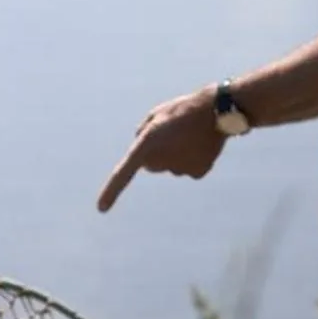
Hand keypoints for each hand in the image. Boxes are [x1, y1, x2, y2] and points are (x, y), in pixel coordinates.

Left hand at [97, 85, 229, 211]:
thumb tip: (140, 149)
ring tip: (188, 136)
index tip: (101, 209)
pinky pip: (188, 169)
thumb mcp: (155, 115)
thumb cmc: (182, 109)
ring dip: (176, 154)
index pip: (125, 171)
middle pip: (151, 165)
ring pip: (171, 167)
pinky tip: (201, 145)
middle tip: (171, 135)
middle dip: (156, 153)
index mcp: (147, 144)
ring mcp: (179, 169)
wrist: (216, 110)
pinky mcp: (196, 173)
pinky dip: (193, 159)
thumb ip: (143, 132)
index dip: (111, 190)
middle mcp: (161, 161)